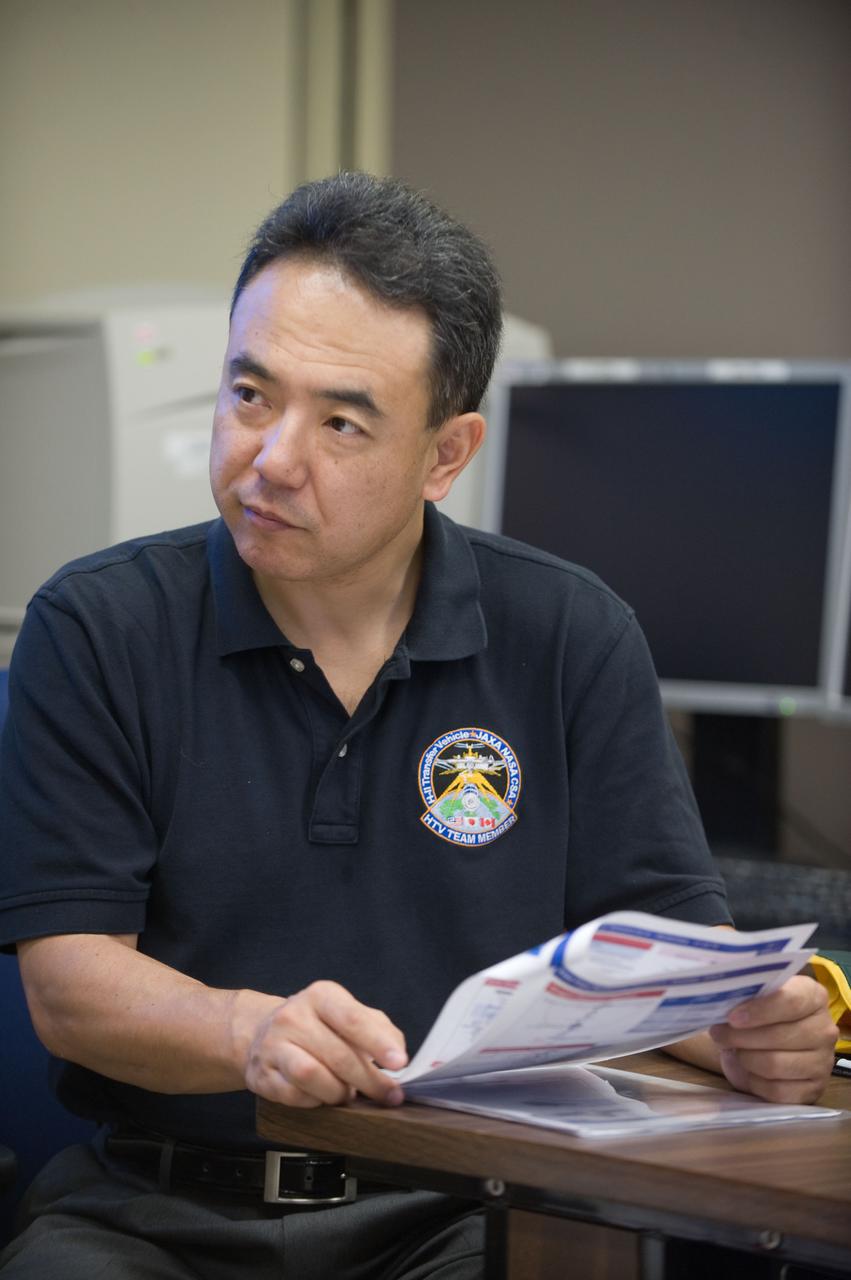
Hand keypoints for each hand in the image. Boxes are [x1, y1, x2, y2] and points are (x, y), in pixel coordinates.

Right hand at [240, 981, 407, 1108]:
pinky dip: (314, 1102)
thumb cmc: (318, 1025)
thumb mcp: (349, 1014)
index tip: (400, 1063)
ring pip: (311, 1075)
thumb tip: (399, 1053)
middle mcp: (293, 1016)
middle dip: (369, 1080)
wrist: (264, 1031)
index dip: (378, 1043)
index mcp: (321, 996)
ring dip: (338, 1092)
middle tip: (389, 1095)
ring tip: (349, 1095)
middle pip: (338, 1054)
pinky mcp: (261, 1074)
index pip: (353, 1019)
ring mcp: (273, 1044)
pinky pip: (293, 1095)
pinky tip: (322, 1097)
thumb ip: (379, 1028)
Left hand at [710, 975, 836, 1103]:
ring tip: (732, 1050)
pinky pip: (777, 1091)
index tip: (732, 1017)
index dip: (759, 1010)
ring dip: (745, 1058)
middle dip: (742, 1037)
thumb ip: (746, 995)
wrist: (764, 1043)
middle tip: (718, 1034)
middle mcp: (824, 1029)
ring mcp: (823, 1062)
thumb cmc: (757, 1014)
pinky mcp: (814, 1090)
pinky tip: (746, 1070)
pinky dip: (754, 1082)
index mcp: (813, 996)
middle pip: (781, 1036)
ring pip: (776, 1064)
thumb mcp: (754, 998)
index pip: (791, 1001)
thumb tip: (724, 1000)